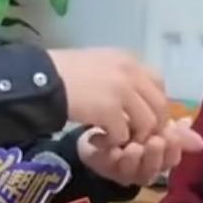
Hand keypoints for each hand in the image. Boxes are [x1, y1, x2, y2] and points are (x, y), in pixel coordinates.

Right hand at [49, 48, 167, 144]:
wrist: (43, 77)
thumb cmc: (66, 70)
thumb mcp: (99, 63)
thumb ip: (120, 76)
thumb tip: (133, 96)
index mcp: (130, 60)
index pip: (159, 83)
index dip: (154, 104)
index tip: (143, 116)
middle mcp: (132, 72)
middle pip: (159, 106)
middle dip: (152, 126)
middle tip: (135, 136)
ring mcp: (123, 91)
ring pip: (147, 124)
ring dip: (134, 137)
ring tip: (115, 140)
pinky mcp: (110, 111)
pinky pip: (124, 135)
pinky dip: (113, 143)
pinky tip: (99, 140)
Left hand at [76, 118, 202, 187]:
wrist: (101, 131)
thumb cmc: (134, 127)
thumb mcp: (155, 123)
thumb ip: (172, 125)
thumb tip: (188, 121)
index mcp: (160, 157)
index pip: (172, 158)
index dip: (174, 149)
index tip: (173, 134)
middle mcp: (144, 168)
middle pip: (154, 168)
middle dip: (156, 155)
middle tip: (156, 141)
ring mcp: (123, 170)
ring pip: (132, 170)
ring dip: (134, 159)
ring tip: (133, 147)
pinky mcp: (104, 166)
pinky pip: (108, 164)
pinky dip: (110, 154)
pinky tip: (109, 141)